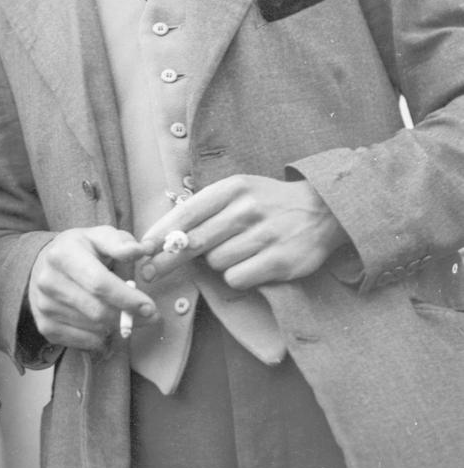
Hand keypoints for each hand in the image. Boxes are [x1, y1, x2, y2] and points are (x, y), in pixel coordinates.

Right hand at [28, 225, 157, 350]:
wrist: (44, 265)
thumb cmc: (81, 251)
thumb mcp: (99, 237)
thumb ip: (121, 242)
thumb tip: (142, 250)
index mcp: (63, 254)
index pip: (99, 283)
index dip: (127, 298)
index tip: (150, 307)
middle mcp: (48, 281)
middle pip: (97, 311)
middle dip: (128, 317)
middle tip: (149, 317)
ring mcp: (44, 306)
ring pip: (93, 329)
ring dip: (116, 327)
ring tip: (123, 314)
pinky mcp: (45, 326)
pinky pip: (83, 342)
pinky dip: (101, 339)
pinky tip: (105, 325)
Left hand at [139, 175, 349, 290]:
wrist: (325, 209)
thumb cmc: (268, 202)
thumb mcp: (238, 191)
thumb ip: (205, 208)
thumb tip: (163, 234)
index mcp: (232, 188)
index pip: (187, 212)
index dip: (161, 232)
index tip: (143, 248)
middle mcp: (247, 209)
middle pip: (195, 242)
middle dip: (168, 259)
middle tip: (151, 272)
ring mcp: (265, 235)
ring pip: (216, 263)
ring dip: (217, 264)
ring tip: (236, 253)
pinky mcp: (280, 261)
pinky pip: (237, 278)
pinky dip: (237, 277)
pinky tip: (250, 266)